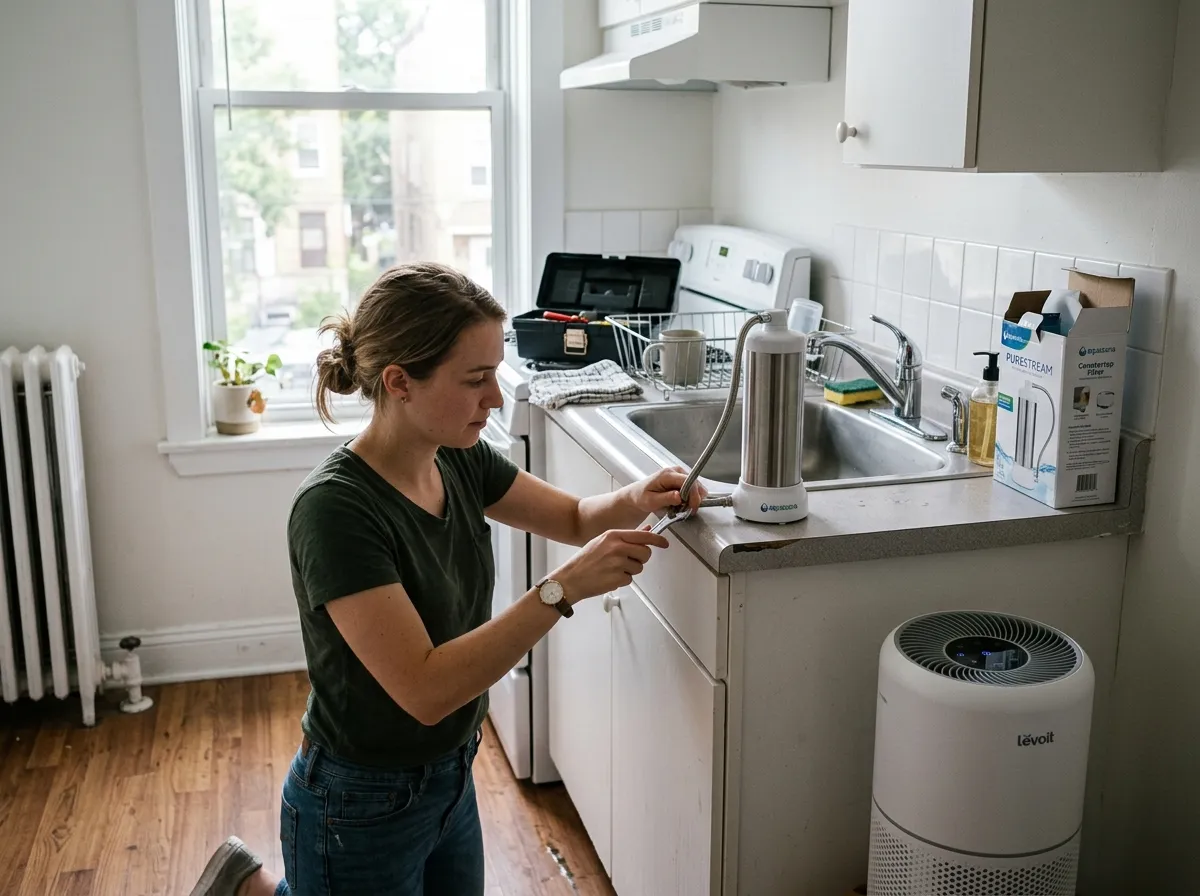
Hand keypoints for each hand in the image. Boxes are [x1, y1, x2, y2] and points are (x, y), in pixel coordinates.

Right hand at [552, 529, 669, 602]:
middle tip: (628, 561)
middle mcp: (617, 547)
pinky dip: (622, 580)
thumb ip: (626, 536)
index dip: (657, 540)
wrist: (570, 578)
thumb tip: (646, 530)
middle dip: (641, 558)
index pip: (643, 536)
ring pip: (639, 567)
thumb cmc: (585, 560)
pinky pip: (630, 579)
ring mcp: (618, 563)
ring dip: (630, 570)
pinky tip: (609, 577)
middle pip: (645, 552)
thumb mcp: (603, 541)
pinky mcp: (618, 578)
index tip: (664, 543)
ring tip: (613, 569)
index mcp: (613, 535)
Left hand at [625, 466, 707, 515]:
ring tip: (682, 507)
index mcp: (667, 474)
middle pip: (695, 483)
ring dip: (692, 499)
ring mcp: (679, 473)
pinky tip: (682, 503)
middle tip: (687, 510)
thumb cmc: (641, 497)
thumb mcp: (651, 501)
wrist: (637, 495)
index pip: (688, 481)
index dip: (693, 495)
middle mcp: (675, 471)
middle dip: (694, 498)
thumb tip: (679, 496)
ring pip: (696, 486)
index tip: (692, 507)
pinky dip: (690, 497)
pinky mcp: (681, 478)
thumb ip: (666, 498)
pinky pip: (692, 488)